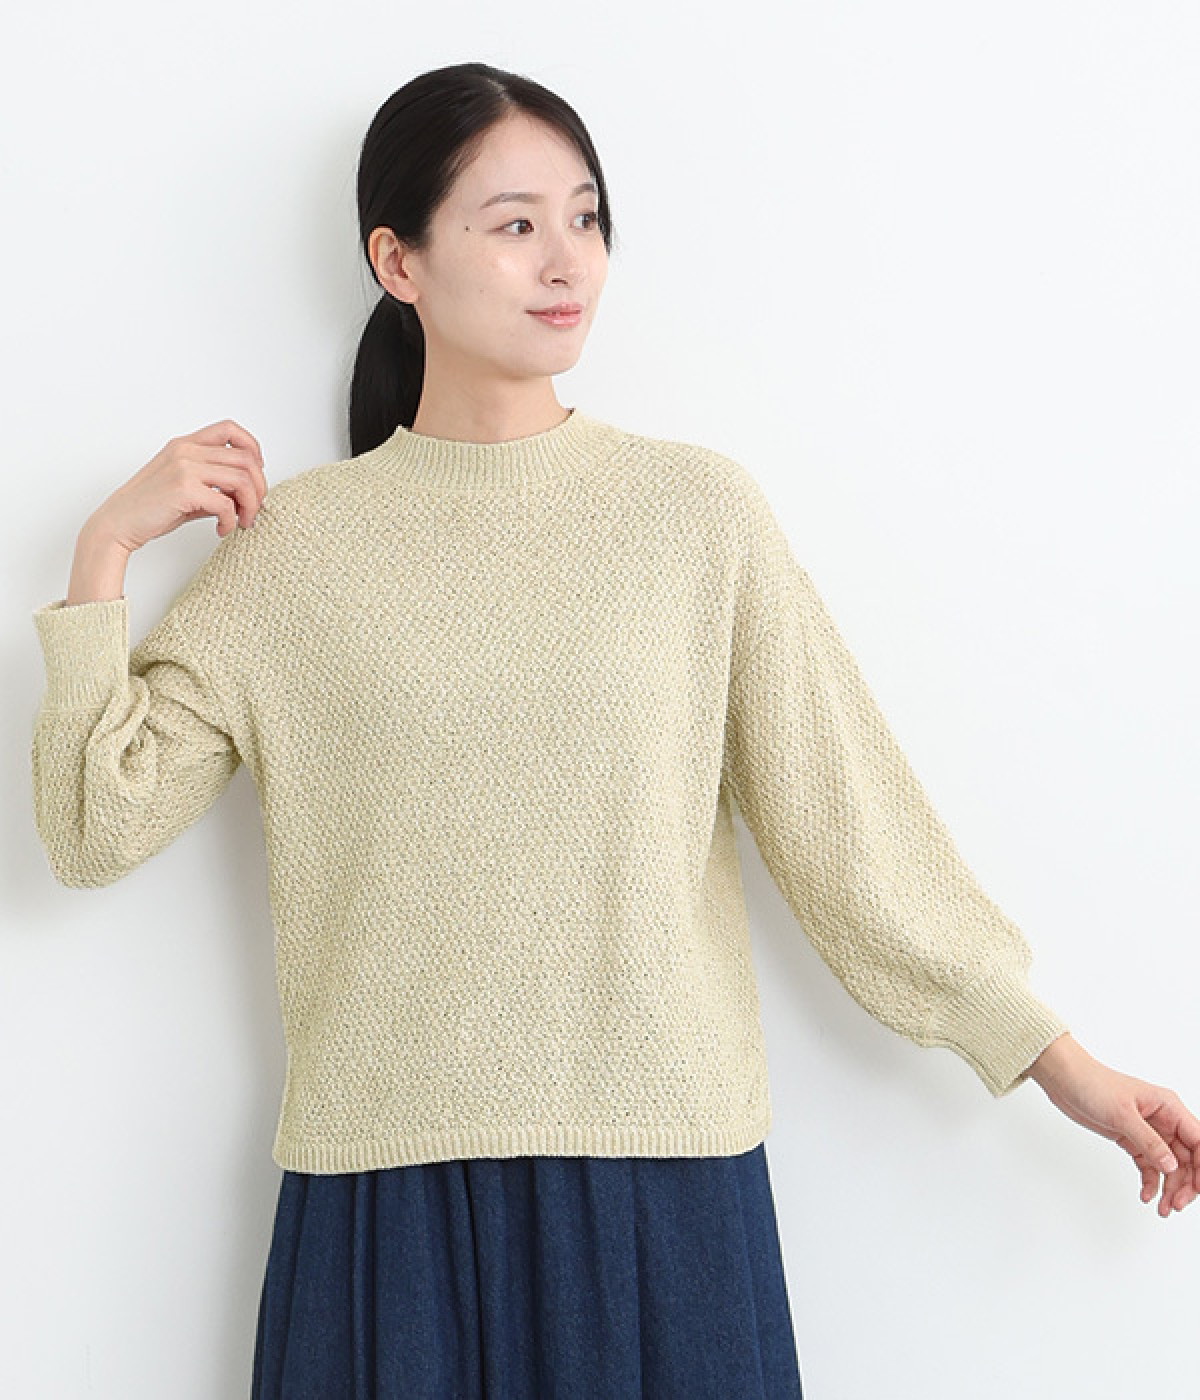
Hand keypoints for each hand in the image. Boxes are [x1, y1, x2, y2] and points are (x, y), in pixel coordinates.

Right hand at [88, 419, 268, 553]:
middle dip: (259, 487)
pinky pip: (225, 503)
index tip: (256, 473)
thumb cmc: (149, 508)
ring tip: (243, 521)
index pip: (230, 429)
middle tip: (254, 509)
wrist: (118, 523)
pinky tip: (222, 529)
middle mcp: (185, 450)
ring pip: (242, 480)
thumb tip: (247, 495)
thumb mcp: (184, 487)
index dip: (253, 448)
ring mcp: (184, 467)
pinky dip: (230, 520)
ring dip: (250, 505)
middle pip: (245, 459)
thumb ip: (213, 484)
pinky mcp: (183, 489)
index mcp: (184, 444)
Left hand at [1026, 1033, 1198, 1217]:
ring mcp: (1149, 1131)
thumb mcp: (1122, 1115)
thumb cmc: (1093, 1085)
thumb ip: (1149, 1142)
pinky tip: (1146, 1195)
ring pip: (1169, 1165)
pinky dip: (1150, 1182)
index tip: (1197, 1189)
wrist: (1065, 1081)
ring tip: (1163, 1208)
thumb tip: (1172, 1166)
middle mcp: (1163, 1120)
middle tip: (1176, 1204)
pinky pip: (1149, 1165)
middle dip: (1185, 1183)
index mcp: (1168, 1107)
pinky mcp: (1132, 1139)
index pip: (1198, 1141)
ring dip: (1169, 1188)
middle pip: (1187, 1158)